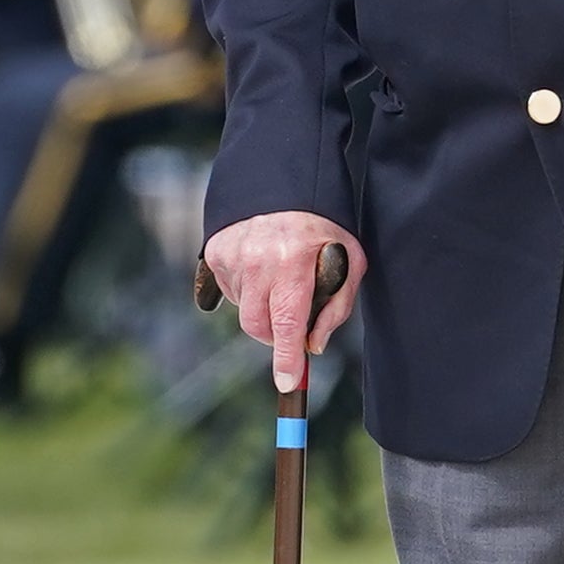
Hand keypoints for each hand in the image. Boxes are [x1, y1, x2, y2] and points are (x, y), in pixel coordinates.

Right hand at [199, 211, 364, 390]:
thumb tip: (314, 346)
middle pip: (258, 326)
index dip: (287, 358)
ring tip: (280, 276)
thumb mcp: (349, 260)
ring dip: (262, 307)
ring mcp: (232, 255)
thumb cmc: (324, 225)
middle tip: (292, 321)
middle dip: (275, 335)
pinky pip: (229, 290)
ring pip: (243, 310)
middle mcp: (258, 260)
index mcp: (294, 263)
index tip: (287, 383)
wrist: (286, 180)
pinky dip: (246, 289)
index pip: (288, 323)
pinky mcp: (215, 251)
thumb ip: (336, 307)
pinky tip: (261, 267)